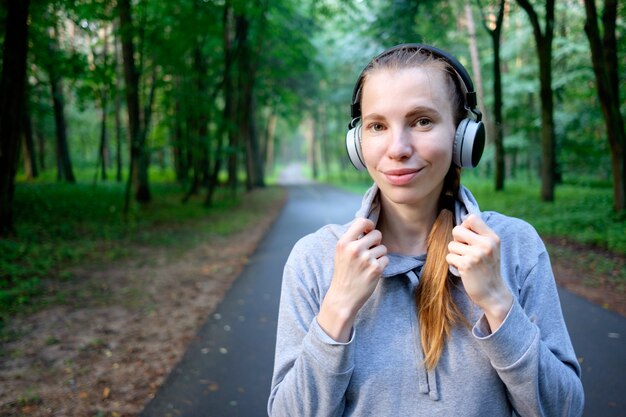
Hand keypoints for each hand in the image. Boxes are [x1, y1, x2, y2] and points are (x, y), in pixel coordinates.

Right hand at [317, 218, 388, 341]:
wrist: (342, 297)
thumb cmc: (343, 274)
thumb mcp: (341, 253)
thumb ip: (352, 239)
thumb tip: (369, 227)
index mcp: (344, 243)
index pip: (362, 221)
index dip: (369, 225)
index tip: (368, 232)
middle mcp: (354, 249)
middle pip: (377, 234)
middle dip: (376, 243)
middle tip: (369, 253)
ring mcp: (366, 259)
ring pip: (383, 248)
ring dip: (379, 256)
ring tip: (368, 265)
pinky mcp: (375, 269)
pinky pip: (386, 259)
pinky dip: (381, 265)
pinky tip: (371, 272)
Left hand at [446, 214, 512, 331]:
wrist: (493, 293)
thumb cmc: (488, 268)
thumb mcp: (491, 248)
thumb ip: (479, 234)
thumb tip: (462, 220)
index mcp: (492, 237)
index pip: (471, 218)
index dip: (464, 226)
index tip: (467, 237)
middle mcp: (486, 244)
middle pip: (457, 230)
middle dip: (457, 240)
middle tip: (465, 251)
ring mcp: (476, 254)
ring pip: (451, 245)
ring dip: (455, 254)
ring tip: (467, 262)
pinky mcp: (466, 265)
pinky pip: (449, 257)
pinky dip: (453, 264)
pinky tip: (464, 270)